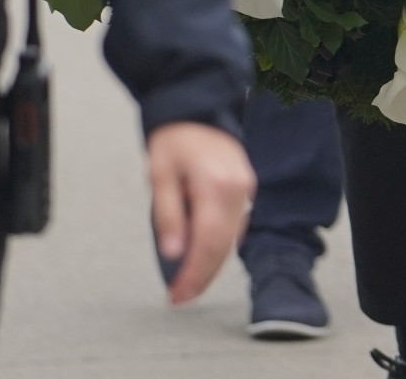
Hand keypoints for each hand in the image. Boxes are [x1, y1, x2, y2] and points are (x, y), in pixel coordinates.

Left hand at [147, 121, 254, 304]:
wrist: (196, 109)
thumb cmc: (174, 140)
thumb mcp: (159, 176)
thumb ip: (167, 216)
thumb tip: (174, 254)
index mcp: (215, 185)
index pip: (207, 242)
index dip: (192, 273)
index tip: (176, 294)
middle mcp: (237, 189)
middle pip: (223, 247)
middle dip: (201, 277)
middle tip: (179, 297)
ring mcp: (245, 189)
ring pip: (231, 240)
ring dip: (211, 265)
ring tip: (187, 283)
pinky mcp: (245, 189)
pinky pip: (235, 227)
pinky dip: (219, 246)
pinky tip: (202, 256)